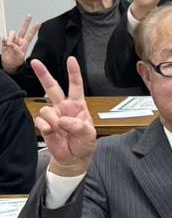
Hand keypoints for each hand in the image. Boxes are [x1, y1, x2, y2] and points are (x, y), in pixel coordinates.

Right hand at [1, 16, 36, 73]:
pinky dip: (5, 40)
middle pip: (23, 29)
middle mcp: (19, 40)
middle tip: (29, 16)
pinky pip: (5, 37)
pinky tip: (6, 44)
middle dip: (26, 22)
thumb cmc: (16, 60)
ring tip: (9, 45)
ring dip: (10, 38)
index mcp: (25, 44)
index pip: (31, 35)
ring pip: (12, 33)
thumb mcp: (19, 56)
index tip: (39, 23)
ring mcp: (13, 40)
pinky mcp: (6, 41)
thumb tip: (10, 43)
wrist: (9, 63)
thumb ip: (15, 49)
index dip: (34, 29)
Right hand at [32, 57, 97, 175]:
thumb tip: (63, 119)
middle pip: (52, 88)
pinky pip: (40, 120)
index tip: (71, 60)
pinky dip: (45, 126)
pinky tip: (51, 131)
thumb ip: (78, 126)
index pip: (76, 86)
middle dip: (43, 74)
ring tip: (61, 129)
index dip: (74, 72)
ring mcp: (53, 116)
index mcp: (78, 106)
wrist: (74, 157)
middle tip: (35, 62)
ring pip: (46, 109)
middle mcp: (64, 108)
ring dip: (54, 120)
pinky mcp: (45, 125)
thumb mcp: (89, 134)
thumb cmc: (84, 143)